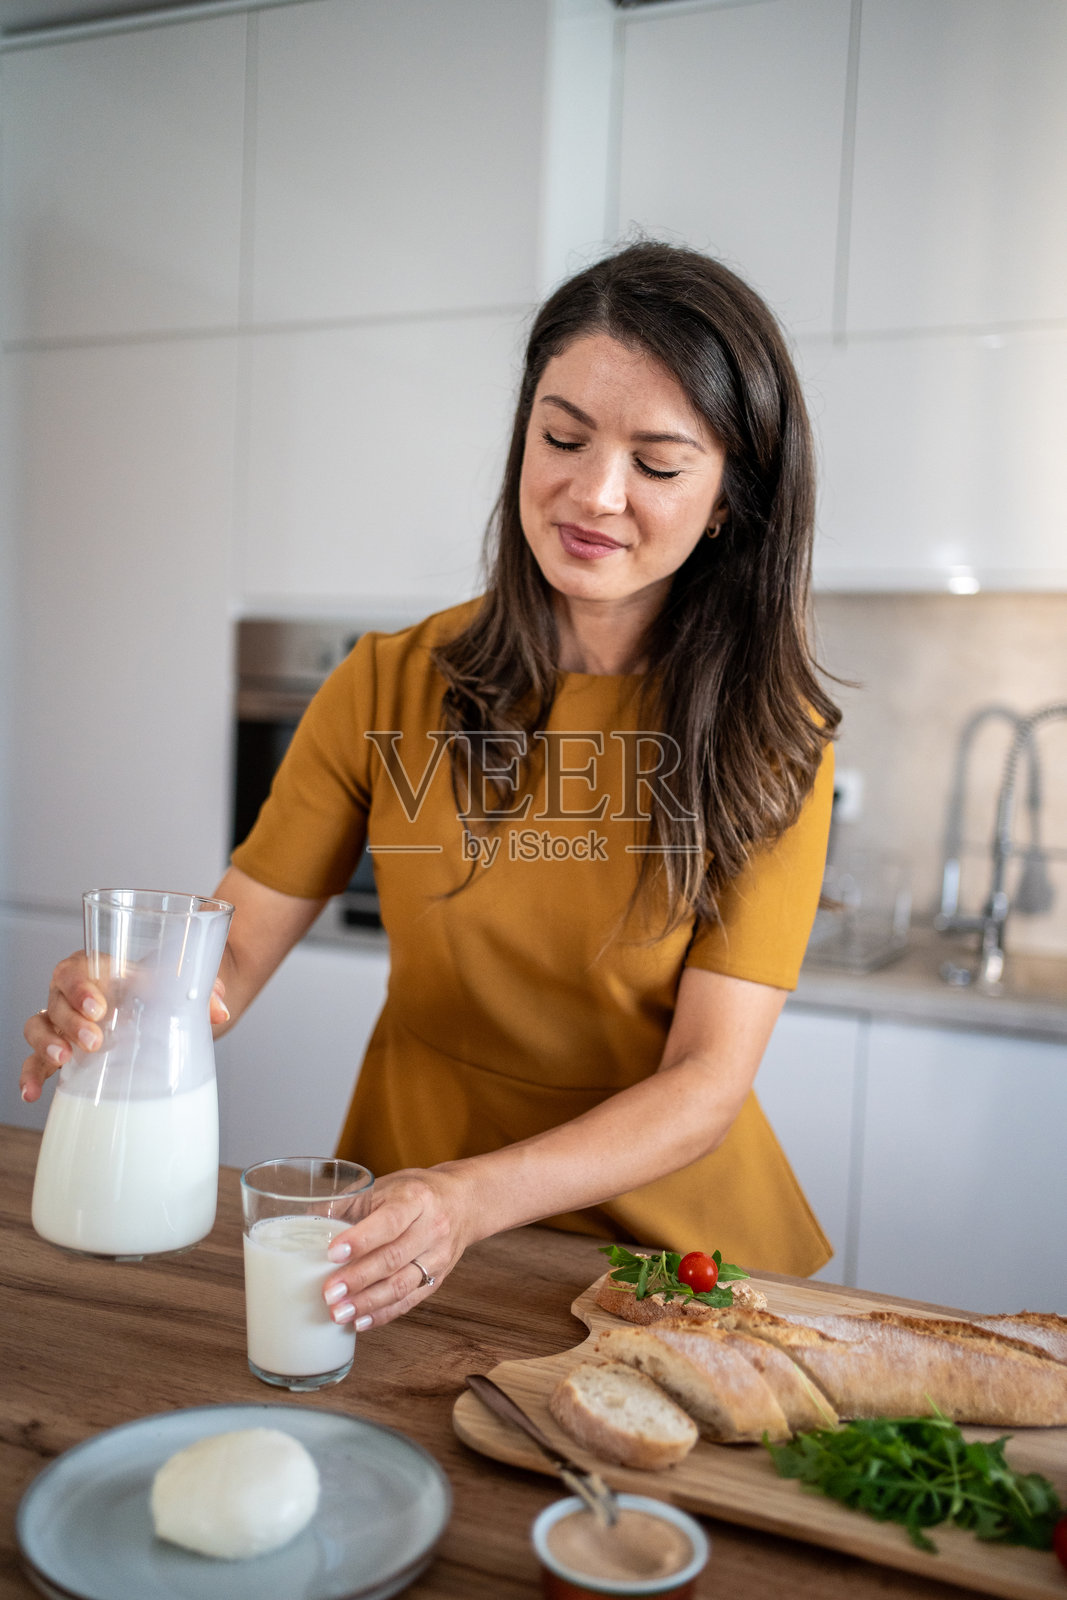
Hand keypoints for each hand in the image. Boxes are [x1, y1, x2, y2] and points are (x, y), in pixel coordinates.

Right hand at [20, 956, 229, 1103]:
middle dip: (72, 1020)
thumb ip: (205, 991)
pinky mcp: (63, 1051)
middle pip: (56, 999)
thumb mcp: (185, 983)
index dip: (80, 985)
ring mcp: (65, 1023)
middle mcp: (75, 993)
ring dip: (47, 1044)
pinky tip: (32, 1094)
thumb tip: (219, 1012)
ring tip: (66, 1060)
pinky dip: (31, 1075)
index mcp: (99, 967)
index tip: (99, 1004)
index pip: (76, 968)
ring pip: (39, 1025)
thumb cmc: (166, 985)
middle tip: (95, 1040)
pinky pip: (36, 1061)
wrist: (168, 1003)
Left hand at [320, 1165, 475, 1331]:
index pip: (388, 1221)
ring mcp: (437, 1256)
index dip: (360, 1240)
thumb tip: (306, 1221)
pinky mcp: (437, 1278)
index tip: (332, 1254)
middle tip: (328, 1294)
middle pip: (393, 1258)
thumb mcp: (385, 1186)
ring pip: (402, 1284)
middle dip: (358, 1279)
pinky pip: (410, 1301)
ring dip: (368, 1303)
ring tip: (338, 1314)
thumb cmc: (415, 1192)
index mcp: (415, 1199)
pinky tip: (361, 1322)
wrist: (463, 1202)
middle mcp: (431, 1228)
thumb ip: (349, 1203)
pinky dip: (384, 1314)